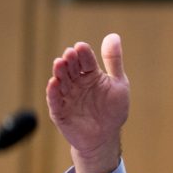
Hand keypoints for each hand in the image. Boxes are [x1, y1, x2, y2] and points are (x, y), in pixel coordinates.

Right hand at [46, 33, 129, 172]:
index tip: (81, 46)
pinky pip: (55, 101)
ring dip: (59, 73)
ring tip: (59, 63)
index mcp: (91, 75)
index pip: (86, 61)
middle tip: (69, 53)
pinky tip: (53, 83)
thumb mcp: (118, 83)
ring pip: (61, 82)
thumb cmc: (113, 109)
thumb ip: (114, 61)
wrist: (106, 136)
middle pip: (71, 69)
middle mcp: (77, 83)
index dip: (83, 54)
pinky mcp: (60, 111)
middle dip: (70, 61)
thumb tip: (113, 36)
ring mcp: (67, 97)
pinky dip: (53, 92)